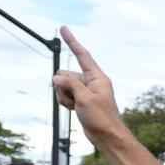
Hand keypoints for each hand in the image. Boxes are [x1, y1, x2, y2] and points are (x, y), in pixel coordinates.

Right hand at [55, 27, 124, 143]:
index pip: (82, 55)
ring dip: (64, 97)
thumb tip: (57, 76)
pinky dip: (64, 102)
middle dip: (64, 86)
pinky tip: (74, 110)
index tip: (63, 28)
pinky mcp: (80, 99)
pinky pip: (64, 95)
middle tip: (76, 100)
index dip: (72, 41)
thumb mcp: (85, 98)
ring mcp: (85, 90)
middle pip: (66, 74)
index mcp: (98, 77)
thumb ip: (70, 84)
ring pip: (62, 86)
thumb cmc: (101, 118)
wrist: (107, 136)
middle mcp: (91, 81)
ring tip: (77, 107)